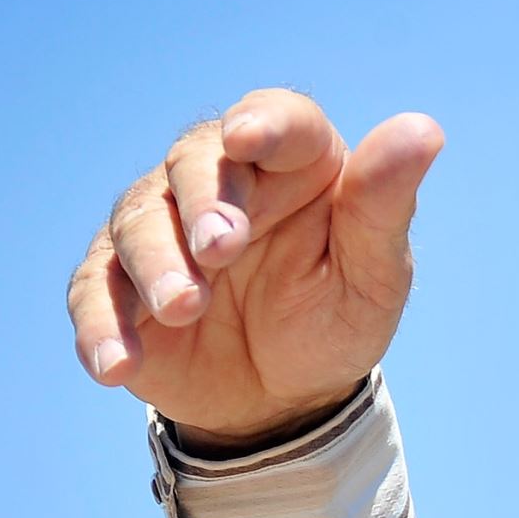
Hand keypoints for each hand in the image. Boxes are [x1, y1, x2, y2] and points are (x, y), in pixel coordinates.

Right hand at [67, 90, 443, 443]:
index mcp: (291, 163)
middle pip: (194, 164)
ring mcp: (159, 229)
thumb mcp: (374, 274)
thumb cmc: (336, 316)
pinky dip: (102, 326)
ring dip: (156, 262)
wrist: (287, 397)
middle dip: (204, 202)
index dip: (263, 124)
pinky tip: (116, 364)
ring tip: (185, 307)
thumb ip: (385, 205)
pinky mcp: (117, 284)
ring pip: (138, 222)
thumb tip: (423, 130)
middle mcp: (217, 181)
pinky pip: (95, 293)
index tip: (249, 138)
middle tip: (221, 248)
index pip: (278, 120)